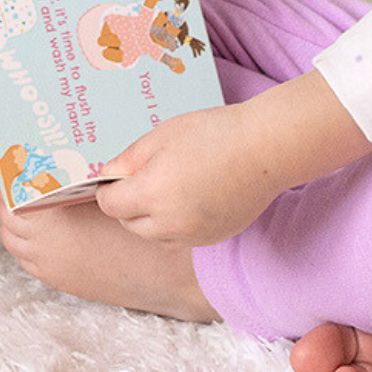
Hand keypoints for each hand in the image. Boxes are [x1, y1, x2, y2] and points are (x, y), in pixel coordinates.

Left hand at [95, 71, 371, 246]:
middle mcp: (169, 224)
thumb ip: (128, 159)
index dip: (107, 190)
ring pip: (155, 234)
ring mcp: (193, 236)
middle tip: (138, 178)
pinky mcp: (214, 238)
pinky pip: (181, 237)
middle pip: (130, 224)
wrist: (265, 149)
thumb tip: (107, 177)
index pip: (110, 205)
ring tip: (166, 186)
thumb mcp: (160, 136)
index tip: (112, 177)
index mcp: (151, 194)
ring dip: (150, 217)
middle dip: (127, 205)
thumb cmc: (212, 133)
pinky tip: (190, 196)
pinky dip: (176, 223)